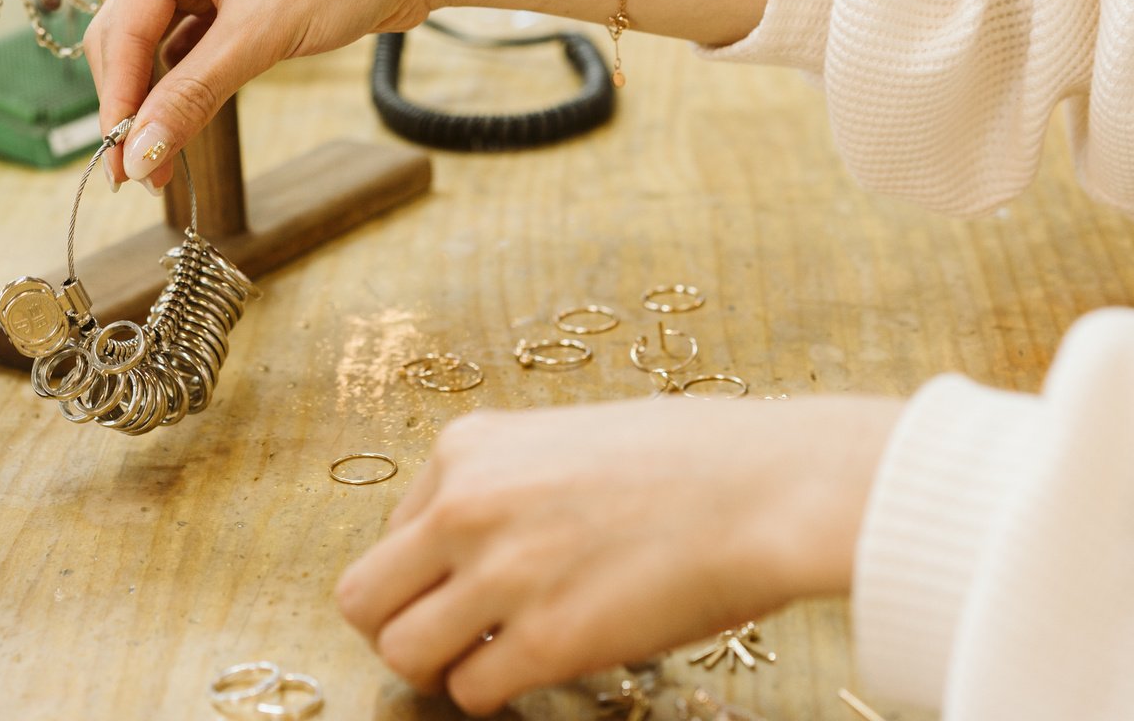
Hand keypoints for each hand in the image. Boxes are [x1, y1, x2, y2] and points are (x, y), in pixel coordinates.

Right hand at [83, 0, 436, 190]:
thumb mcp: (260, 36)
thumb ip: (191, 96)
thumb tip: (139, 156)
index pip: (124, 27)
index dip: (118, 100)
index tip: (117, 164)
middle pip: (131, 37)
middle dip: (133, 105)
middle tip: (133, 175)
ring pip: (160, 47)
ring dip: (159, 101)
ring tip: (158, 164)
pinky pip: (194, 46)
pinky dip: (188, 85)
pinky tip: (182, 125)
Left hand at [334, 396, 902, 714]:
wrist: (770, 487)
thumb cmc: (690, 461)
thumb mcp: (566, 439)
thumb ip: (504, 485)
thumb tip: (469, 547)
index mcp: (465, 449)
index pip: (392, 533)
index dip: (428, 570)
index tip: (469, 585)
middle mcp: (464, 506)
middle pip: (363, 597)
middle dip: (399, 625)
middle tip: (449, 640)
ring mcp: (501, 575)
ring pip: (401, 654)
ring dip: (439, 669)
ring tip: (487, 662)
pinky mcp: (547, 642)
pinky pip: (470, 692)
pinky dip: (493, 696)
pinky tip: (533, 676)